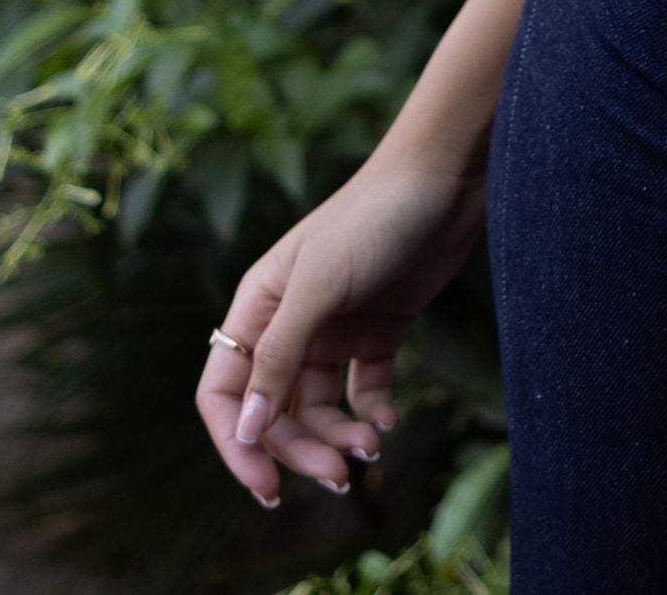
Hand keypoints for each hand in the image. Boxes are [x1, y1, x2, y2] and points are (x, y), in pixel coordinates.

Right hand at [192, 149, 482, 508]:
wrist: (443, 179)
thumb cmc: (371, 219)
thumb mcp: (318, 287)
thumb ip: (279, 356)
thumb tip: (244, 428)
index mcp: (256, 309)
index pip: (224, 393)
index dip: (236, 443)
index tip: (266, 488)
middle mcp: (289, 324)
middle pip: (274, 411)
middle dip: (301, 450)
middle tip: (340, 476)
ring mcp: (334, 329)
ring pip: (318, 408)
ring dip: (339, 436)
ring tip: (372, 446)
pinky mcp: (378, 330)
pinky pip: (362, 389)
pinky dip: (371, 412)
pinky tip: (388, 423)